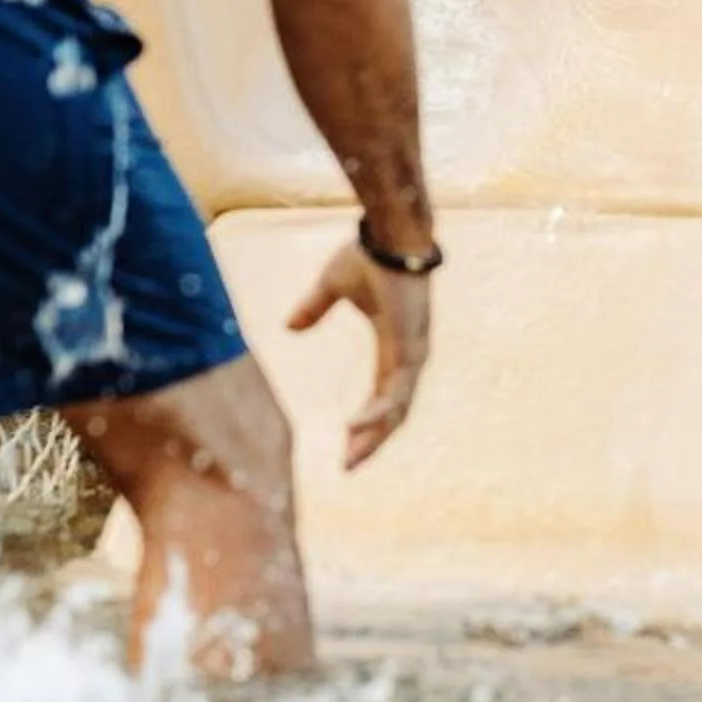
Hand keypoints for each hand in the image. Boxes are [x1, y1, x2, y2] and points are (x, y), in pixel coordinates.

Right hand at [286, 240, 431, 471]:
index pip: (384, 397)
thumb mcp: (331, 287)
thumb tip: (289, 328)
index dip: (367, 422)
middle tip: (347, 466)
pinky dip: (378, 412)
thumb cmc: (367, 254)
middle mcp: (407, 356)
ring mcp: (412, 354)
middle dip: (371, 442)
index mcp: (393, 346)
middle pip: (393, 413)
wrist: (388, 235)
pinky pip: (396, 392)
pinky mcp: (410, 348)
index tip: (345, 442)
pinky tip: (357, 427)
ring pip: (397, 410)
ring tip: (350, 458)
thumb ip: (313, 309)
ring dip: (373, 435)